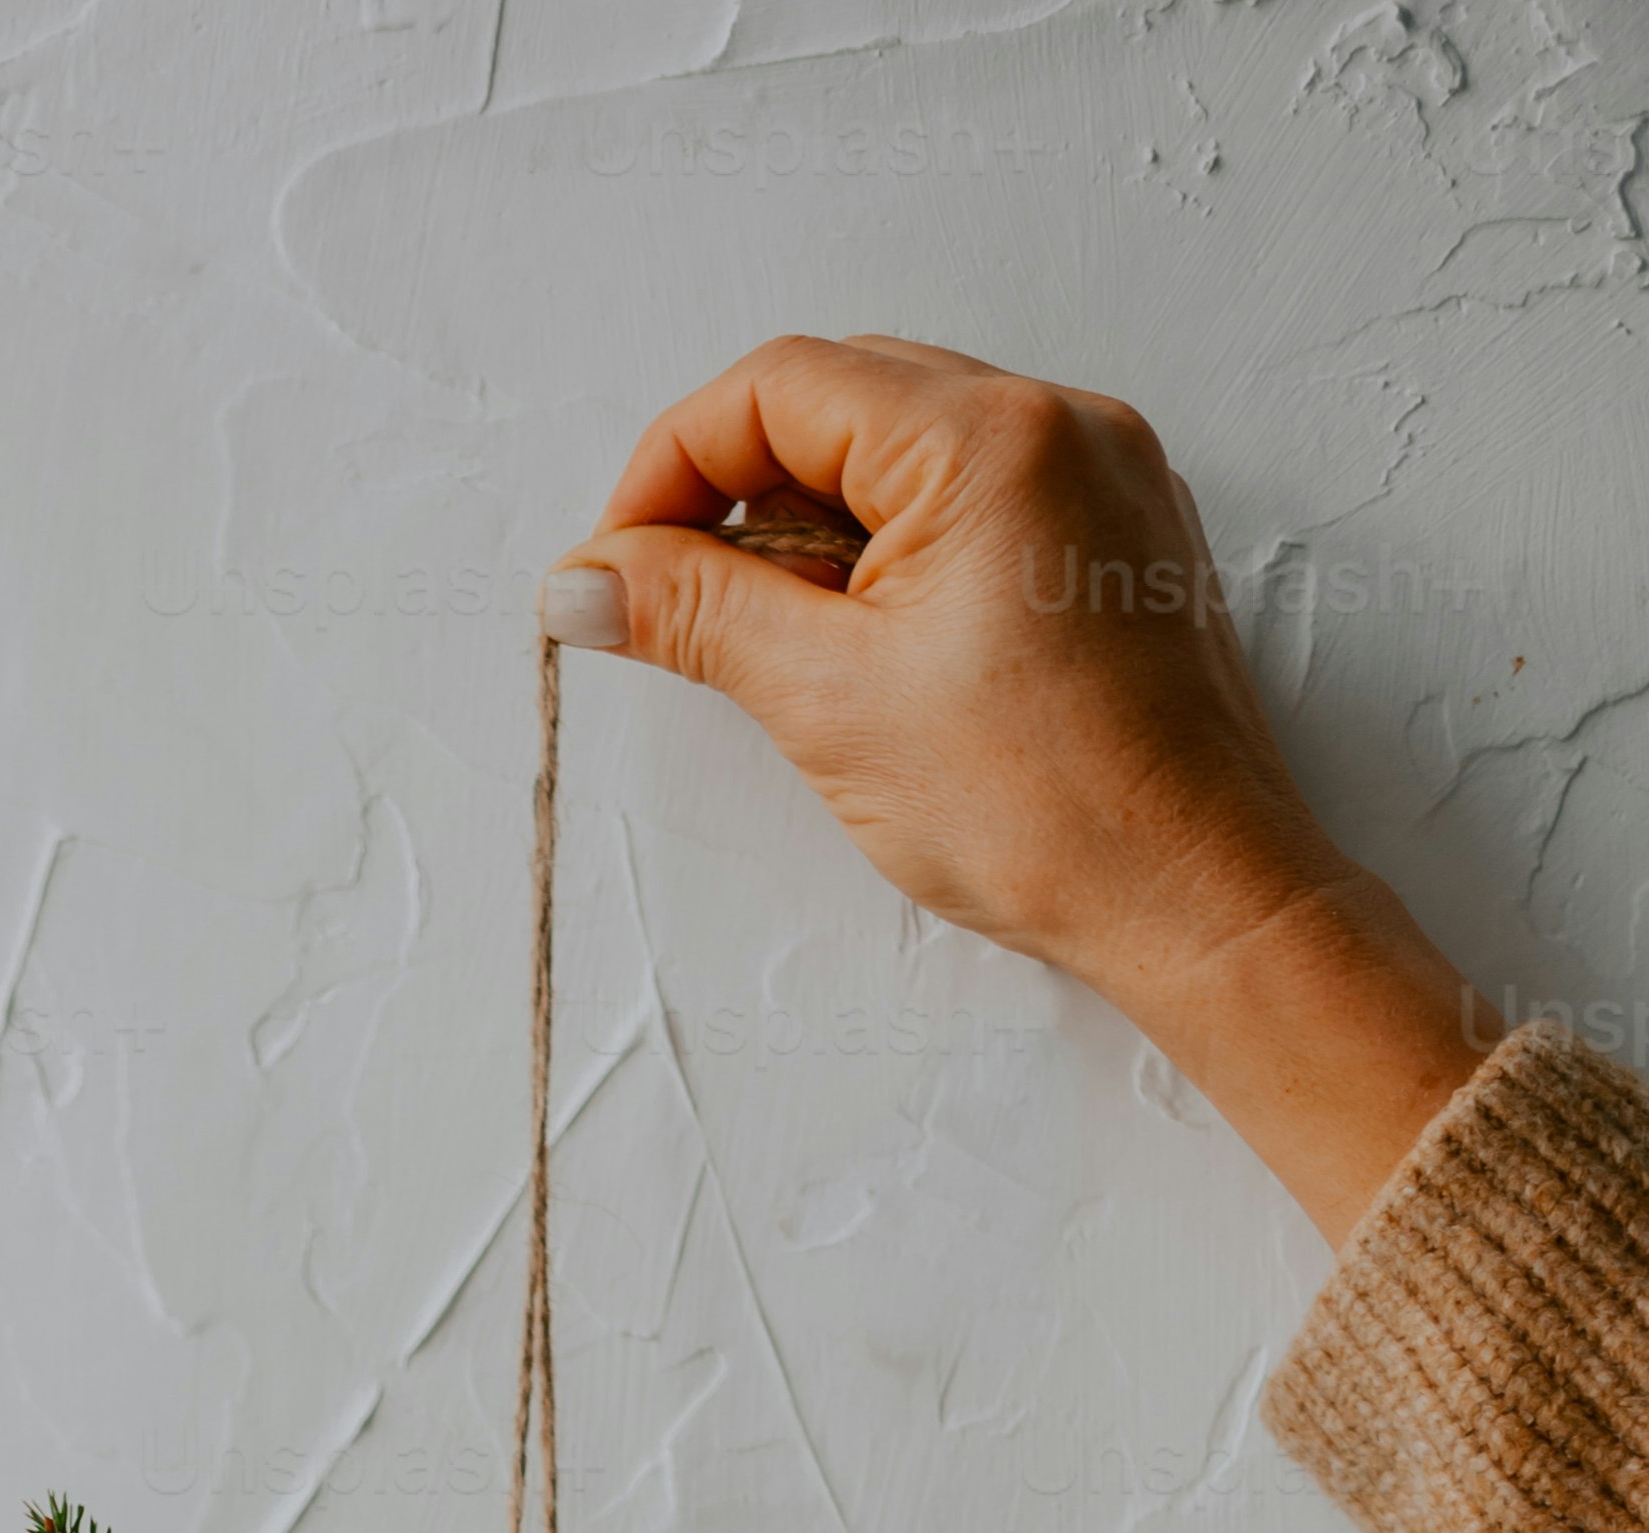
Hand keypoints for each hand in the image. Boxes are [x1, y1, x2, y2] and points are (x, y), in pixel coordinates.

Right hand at [545, 331, 1486, 1244]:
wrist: (1198, 896)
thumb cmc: (1048, 812)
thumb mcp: (832, 705)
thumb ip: (697, 616)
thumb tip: (585, 580)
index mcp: (990, 437)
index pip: (780, 385)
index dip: (671, 466)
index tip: (619, 566)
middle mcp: (1059, 421)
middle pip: (842, 395)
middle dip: (737, 489)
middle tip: (677, 604)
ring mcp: (1099, 471)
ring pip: (904, 444)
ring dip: (813, 522)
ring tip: (781, 642)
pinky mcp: (1114, 533)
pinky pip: (973, 493)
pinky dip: (893, 545)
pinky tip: (868, 643)